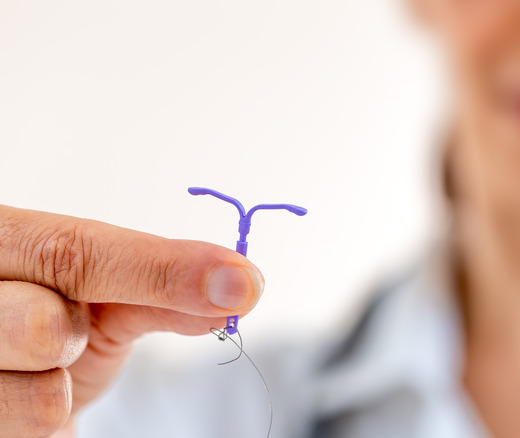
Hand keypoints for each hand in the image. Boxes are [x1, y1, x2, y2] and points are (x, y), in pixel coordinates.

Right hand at [0, 206, 263, 436]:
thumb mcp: (106, 293)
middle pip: (42, 325)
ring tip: (39, 366)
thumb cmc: (59, 323)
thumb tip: (240, 286)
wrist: (14, 382)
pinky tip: (22, 396)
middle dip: (72, 338)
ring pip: (41, 394)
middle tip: (64, 334)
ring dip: (59, 385)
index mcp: (2, 241)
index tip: (240, 284)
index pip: (72, 251)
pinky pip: (37, 429)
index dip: (159, 271)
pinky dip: (47, 418)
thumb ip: (161, 283)